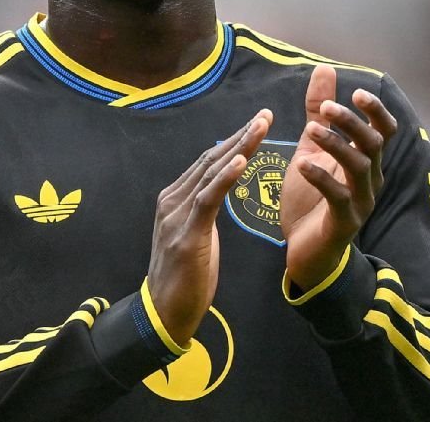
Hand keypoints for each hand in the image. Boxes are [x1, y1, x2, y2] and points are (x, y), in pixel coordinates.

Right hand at [148, 109, 272, 344]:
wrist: (163, 315)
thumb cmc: (185, 279)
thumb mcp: (197, 236)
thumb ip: (203, 212)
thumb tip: (218, 192)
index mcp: (174, 199)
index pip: (208, 162)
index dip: (234, 140)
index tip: (257, 122)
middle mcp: (171, 201)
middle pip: (210, 159)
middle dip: (240, 135)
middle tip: (266, 114)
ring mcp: (175, 216)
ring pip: (210, 173)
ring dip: (238, 147)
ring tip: (260, 127)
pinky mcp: (185, 235)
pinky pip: (207, 199)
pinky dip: (224, 177)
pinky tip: (241, 159)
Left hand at [280, 65, 396, 290]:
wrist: (305, 251)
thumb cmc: (311, 198)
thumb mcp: (311, 149)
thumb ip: (319, 112)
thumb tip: (324, 68)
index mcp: (366, 161)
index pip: (384, 131)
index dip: (376, 112)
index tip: (358, 93)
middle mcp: (370, 180)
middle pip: (373, 145)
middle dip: (353, 124)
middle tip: (329, 108)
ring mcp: (360, 202)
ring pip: (359, 168)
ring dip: (336, 146)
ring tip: (311, 131)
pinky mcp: (344, 223)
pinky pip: (338, 197)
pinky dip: (321, 178)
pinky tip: (301, 166)